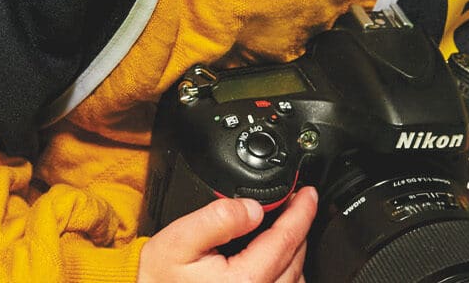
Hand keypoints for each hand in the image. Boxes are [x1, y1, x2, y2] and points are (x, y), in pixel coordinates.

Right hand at [137, 186, 317, 282]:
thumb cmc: (160, 282)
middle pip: (296, 256)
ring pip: (295, 276)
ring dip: (293, 250)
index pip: (287, 239)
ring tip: (283, 228)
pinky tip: (272, 258)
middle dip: (297, 227)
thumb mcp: (178, 240)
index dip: (301, 211)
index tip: (308, 194)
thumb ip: (217, 218)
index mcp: (246, 281)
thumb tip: (253, 208)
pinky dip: (285, 270)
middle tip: (293, 204)